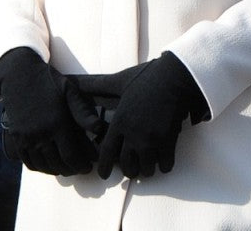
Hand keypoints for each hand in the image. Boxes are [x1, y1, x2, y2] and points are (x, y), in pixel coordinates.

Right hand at [0, 47, 106, 175]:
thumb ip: (82, 111)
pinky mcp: (16, 139)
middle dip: (71, 170)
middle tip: (79, 168)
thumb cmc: (48, 81)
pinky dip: (40, 168)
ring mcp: (26, 138)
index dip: (81, 165)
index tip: (88, 167)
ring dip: (56, 170)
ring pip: (43, 166)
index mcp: (57, 123)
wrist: (19, 75)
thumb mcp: (69, 90)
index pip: (70, 156)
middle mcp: (41, 134)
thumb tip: (98, 129)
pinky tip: (48, 165)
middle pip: (57, 164)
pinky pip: (28, 162)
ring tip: (66, 167)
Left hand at [75, 52, 207, 179]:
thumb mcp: (119, 81)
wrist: (174, 76)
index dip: (104, 167)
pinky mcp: (168, 141)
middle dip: (129, 170)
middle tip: (132, 167)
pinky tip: (163, 158)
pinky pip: (165, 165)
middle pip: (127, 166)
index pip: (107, 152)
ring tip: (148, 163)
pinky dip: (164, 164)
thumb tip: (75, 80)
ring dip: (146, 169)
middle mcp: (133, 134)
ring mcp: (151, 139)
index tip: (104, 174)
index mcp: (120, 121)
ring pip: (146, 170)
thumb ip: (98, 85)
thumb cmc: (146, 77)